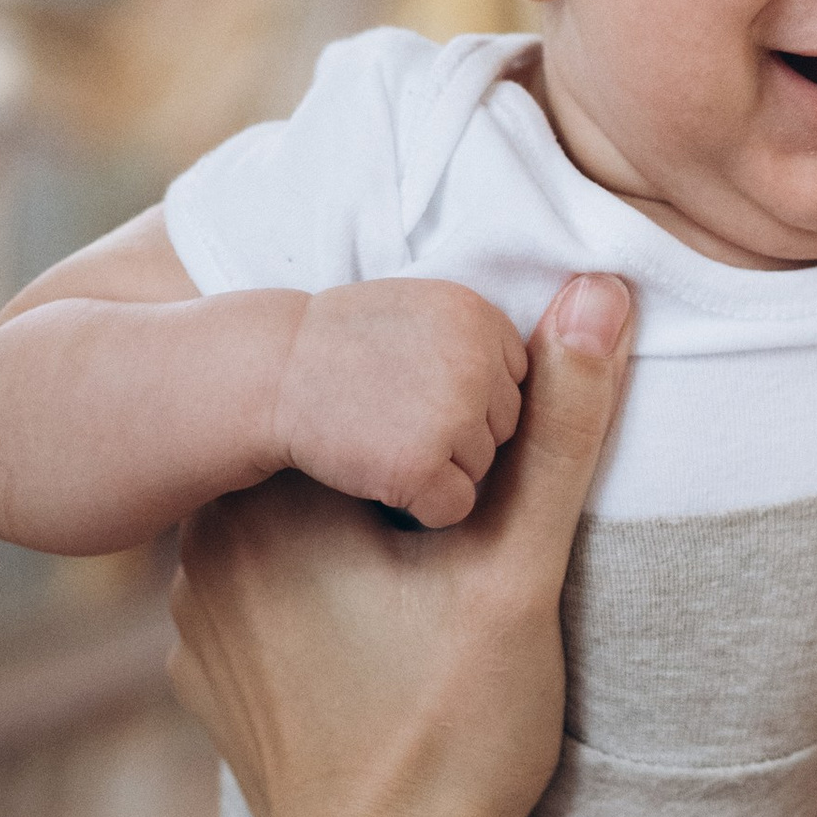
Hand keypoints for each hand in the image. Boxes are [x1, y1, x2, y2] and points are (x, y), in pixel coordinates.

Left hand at [176, 273, 631, 816]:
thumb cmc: (455, 738)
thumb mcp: (520, 573)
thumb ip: (558, 429)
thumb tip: (599, 290)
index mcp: (266, 498)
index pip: (350, 395)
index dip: (430, 412)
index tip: (484, 459)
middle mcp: (201, 545)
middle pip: (321, 455)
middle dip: (395, 468)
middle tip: (471, 522)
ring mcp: (191, 616)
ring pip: (295, 523)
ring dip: (357, 528)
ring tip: (433, 577)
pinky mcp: (206, 674)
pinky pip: (269, 592)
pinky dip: (324, 593)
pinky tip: (385, 635)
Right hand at [274, 276, 527, 525]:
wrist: (268, 373)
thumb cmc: (339, 345)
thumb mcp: (418, 310)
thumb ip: (476, 337)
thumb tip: (548, 359)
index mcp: (478, 316)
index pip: (516, 378)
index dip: (473, 396)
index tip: (423, 393)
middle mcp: (475, 361)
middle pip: (506, 426)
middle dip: (462, 434)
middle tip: (398, 418)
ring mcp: (451, 414)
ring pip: (483, 468)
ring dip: (441, 468)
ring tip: (384, 440)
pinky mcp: (422, 465)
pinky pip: (456, 506)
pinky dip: (423, 505)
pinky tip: (382, 476)